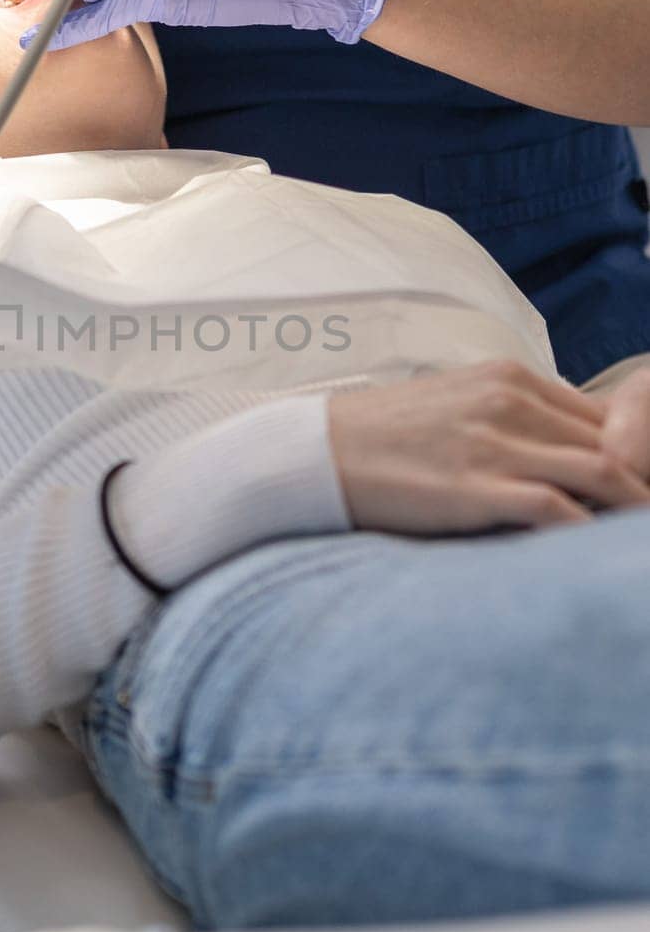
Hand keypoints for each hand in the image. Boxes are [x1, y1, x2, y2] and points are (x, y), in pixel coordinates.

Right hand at [327, 360, 649, 535]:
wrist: (315, 454)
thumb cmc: (384, 439)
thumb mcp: (456, 406)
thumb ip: (511, 418)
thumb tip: (559, 452)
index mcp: (510, 379)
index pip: (606, 416)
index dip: (638, 456)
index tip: (642, 488)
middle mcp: (510, 401)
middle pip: (617, 442)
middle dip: (644, 482)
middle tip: (647, 516)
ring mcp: (494, 444)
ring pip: (604, 472)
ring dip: (634, 508)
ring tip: (639, 543)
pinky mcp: (475, 487)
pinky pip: (558, 510)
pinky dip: (589, 532)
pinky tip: (595, 553)